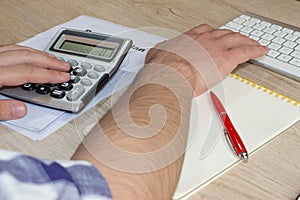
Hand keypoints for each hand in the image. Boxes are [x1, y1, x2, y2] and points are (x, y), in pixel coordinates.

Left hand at [0, 44, 69, 119]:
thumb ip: (2, 109)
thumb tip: (21, 110)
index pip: (28, 72)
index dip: (48, 74)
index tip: (63, 77)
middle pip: (26, 56)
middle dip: (49, 61)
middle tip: (65, 66)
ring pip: (18, 49)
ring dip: (38, 54)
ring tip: (52, 59)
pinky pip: (10, 49)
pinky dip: (25, 51)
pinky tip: (30, 55)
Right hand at [145, 24, 267, 94]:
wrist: (171, 72)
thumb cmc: (165, 67)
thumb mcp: (158, 54)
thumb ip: (161, 52)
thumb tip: (157, 53)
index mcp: (190, 39)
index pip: (206, 31)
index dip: (214, 34)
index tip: (217, 36)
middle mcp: (205, 39)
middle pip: (224, 33)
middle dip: (232, 36)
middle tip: (238, 39)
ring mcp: (217, 47)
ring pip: (238, 39)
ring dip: (246, 40)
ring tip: (251, 43)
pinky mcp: (227, 58)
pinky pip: (247, 51)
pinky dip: (256, 50)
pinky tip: (260, 51)